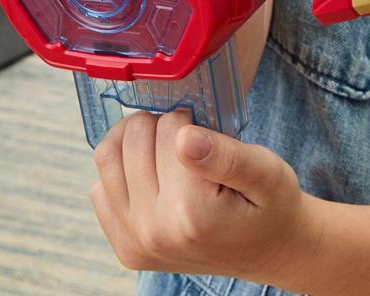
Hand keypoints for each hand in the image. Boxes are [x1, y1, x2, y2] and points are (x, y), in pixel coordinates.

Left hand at [90, 108, 314, 281]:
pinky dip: (122, 171)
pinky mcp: (125, 248)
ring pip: (108, 156)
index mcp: (191, 211)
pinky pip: (100, 187)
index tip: (208, 134)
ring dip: (135, 141)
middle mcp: (155, 231)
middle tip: (189, 139)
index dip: (191, 119)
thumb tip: (184, 137)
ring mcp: (135, 243)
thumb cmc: (269, 204)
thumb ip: (226, 155)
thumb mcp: (267, 172)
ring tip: (166, 148)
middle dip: (161, 125)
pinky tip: (152, 175)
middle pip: (134, 136)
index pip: (169, 127)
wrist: (267, 250)